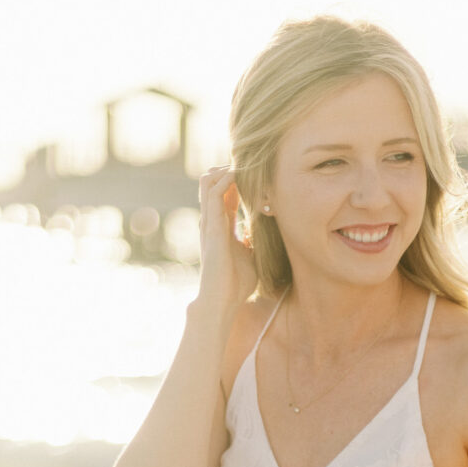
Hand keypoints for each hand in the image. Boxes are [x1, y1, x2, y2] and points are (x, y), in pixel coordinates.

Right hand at [195, 166, 256, 314]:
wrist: (223, 299)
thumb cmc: (236, 284)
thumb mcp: (250, 257)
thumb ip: (251, 242)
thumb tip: (258, 233)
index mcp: (222, 226)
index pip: (225, 193)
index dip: (237, 180)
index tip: (257, 174)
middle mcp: (213, 220)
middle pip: (213, 181)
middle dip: (229, 169)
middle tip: (250, 167)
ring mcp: (210, 221)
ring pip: (208, 180)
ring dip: (226, 170)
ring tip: (244, 168)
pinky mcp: (212, 225)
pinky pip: (214, 191)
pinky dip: (227, 179)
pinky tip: (241, 176)